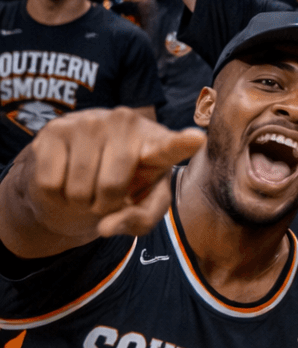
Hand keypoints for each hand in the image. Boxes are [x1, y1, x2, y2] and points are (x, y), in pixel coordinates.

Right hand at [26, 108, 204, 241]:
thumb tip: (106, 227)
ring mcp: (90, 121)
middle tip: (105, 196)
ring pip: (79, 186)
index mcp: (158, 142)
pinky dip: (55, 194)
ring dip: (79, 200)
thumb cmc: (124, 189)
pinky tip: (65, 178)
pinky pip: (51, 182)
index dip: (183, 143)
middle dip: (104, 204)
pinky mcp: (55, 128)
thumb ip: (139, 220)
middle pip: (111, 185)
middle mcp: (126, 123)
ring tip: (87, 186)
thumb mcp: (143, 208)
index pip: (172, 146)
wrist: (80, 170)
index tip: (197, 139)